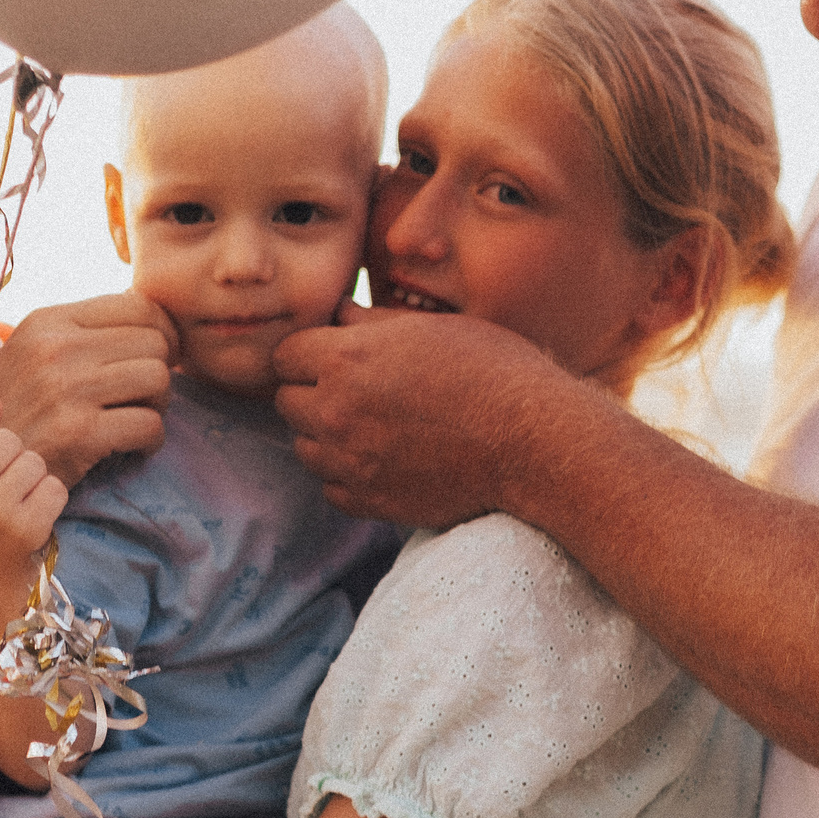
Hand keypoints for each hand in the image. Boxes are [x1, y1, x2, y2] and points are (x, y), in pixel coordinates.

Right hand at [0, 294, 178, 486]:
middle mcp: (56, 348)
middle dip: (161, 370)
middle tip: (146, 396)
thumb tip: (150, 316)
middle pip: (154, 342)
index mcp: (47, 321)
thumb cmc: (12, 411)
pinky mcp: (79, 434)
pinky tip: (136, 447)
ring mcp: (67, 390)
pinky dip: (152, 439)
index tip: (158, 356)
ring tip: (140, 417)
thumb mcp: (30, 353)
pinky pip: (149, 424)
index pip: (136, 305)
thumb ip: (79, 332)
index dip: (162, 331)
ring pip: (158, 378)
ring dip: (159, 403)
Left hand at [272, 306, 575, 525]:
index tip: (333, 359)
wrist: (533, 443)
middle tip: (357, 393)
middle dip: (313, 394)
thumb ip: (374, 323)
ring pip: (306, 448)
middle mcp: (337, 411)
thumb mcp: (434, 328)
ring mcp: (350, 461)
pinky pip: (332, 489)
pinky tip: (385, 460)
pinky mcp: (369, 501)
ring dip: (327, 438)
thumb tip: (339, 316)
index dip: (308, 355)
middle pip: (287, 403)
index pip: (284, 356)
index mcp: (346, 359)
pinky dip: (349, 476)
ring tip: (374, 428)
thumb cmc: (494, 372)